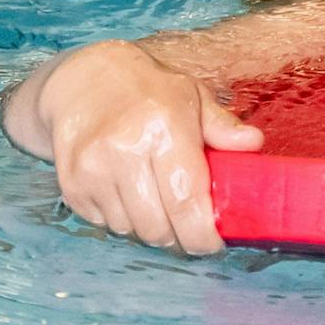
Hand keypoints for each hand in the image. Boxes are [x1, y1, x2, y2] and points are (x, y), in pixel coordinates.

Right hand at [37, 41, 262, 254]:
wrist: (82, 80)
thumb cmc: (148, 91)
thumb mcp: (192, 96)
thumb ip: (222, 126)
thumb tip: (253, 143)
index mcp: (165, 128)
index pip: (186, 200)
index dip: (202, 234)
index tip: (213, 244)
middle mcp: (125, 149)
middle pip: (158, 226)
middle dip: (179, 237)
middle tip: (189, 228)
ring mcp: (92, 168)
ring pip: (130, 230)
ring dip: (150, 228)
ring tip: (159, 205)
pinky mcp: (71, 183)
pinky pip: (104, 224)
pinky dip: (121, 220)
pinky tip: (129, 195)